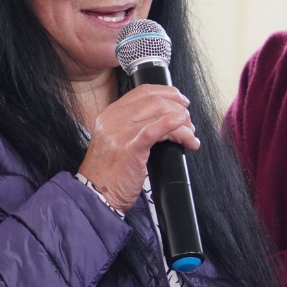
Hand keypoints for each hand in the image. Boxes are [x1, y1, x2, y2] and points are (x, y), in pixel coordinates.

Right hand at [76, 84, 198, 210]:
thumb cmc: (109, 172)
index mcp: (111, 114)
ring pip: (160, 113)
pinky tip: (185, 132)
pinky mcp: (130, 149)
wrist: (96, 194)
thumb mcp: (116, 140)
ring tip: (190, 137)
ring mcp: (120, 133)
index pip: (143, 91)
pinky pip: (154, 130)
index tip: (182, 102)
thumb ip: (133, 126)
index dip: (168, 93)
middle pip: (155, 100)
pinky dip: (173, 126)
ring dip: (183, 124)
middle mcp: (114, 119)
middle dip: (179, 109)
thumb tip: (166, 118)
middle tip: (189, 123)